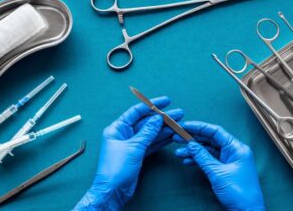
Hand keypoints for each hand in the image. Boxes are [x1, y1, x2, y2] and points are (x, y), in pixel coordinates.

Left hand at [74, 96, 183, 210]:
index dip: (151, 105)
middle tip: (178, 113)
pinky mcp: (137, 155)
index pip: (136, 112)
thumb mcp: (133, 147)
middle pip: (146, 122)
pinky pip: (151, 144)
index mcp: (117, 128)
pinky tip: (172, 135)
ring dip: (165, 129)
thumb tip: (157, 118)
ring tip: (179, 124)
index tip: (166, 101)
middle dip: (162, 118)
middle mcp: (124, 134)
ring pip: (151, 133)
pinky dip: (161, 140)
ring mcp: (131, 145)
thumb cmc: (116, 168)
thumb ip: (147, 132)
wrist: (113, 191)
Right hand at [173, 121, 263, 210]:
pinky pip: (209, 160)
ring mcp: (228, 160)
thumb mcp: (218, 173)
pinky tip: (187, 161)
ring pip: (208, 150)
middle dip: (193, 139)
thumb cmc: (238, 192)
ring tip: (179, 153)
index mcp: (236, 148)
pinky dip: (198, 160)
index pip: (216, 131)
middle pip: (210, 140)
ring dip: (193, 151)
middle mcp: (233, 151)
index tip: (185, 126)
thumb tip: (191, 144)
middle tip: (177, 138)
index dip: (199, 127)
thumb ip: (203, 157)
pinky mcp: (224, 169)